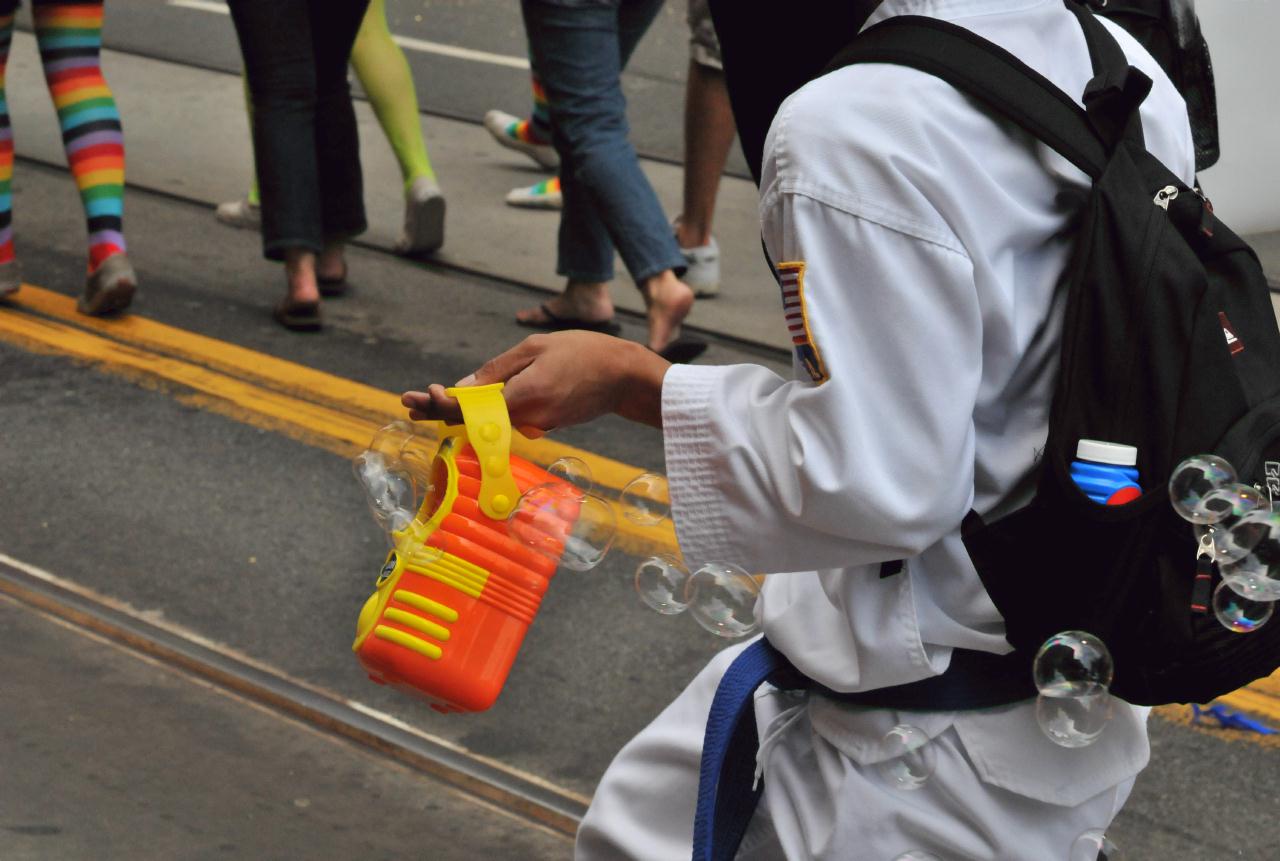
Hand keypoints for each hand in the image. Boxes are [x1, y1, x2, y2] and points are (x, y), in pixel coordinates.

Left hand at [401, 332, 670, 432]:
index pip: (472, 409)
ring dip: (463, 410)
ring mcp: (537, 425)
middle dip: (440, 410)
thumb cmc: (584, 353)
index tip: (420, 395)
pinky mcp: (546, 425)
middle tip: (410, 402)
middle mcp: (527, 418)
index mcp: (523, 397)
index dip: (442, 404)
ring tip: (429, 400)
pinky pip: (511, 416)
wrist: (625, 378)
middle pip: (475, 420)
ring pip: (493, 418)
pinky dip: (491, 409)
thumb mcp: (536, 348)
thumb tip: (463, 389)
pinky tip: (473, 400)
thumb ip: (498, 370)